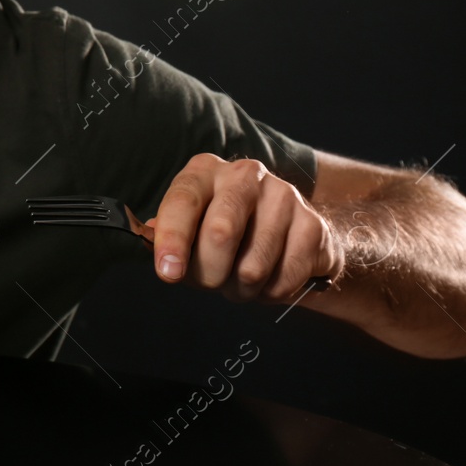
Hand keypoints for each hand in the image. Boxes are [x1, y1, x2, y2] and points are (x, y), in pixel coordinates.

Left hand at [149, 152, 343, 302]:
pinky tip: (268, 278)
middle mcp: (244, 174)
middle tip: (210, 282)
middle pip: (221, 233)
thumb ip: (166, 236)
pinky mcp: (313, 225)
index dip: (173, 240)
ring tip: (239, 280)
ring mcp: (284, 196)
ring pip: (252, 267)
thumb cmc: (226, 228)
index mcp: (204, 171)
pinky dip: (269, 293)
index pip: (183, 201)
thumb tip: (152, 250)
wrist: (290, 231)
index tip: (168, 273)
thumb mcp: (191, 225)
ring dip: (240, 289)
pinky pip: (283, 280)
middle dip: (209, 273)